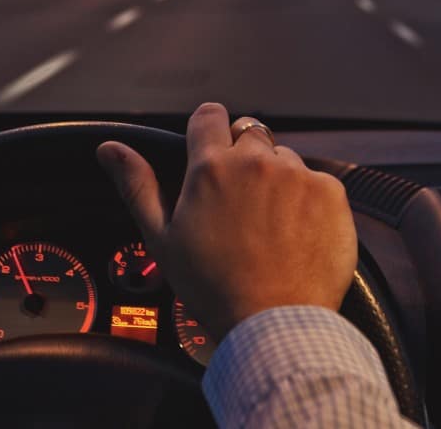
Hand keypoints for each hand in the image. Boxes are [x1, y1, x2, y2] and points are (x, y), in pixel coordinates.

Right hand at [96, 102, 356, 340]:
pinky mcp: (330, 192)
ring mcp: (297, 174)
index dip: (208, 130)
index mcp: (209, 168)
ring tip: (270, 226)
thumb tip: (110, 148)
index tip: (211, 150)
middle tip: (240, 202)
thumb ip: (136, 185)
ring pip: (285, 158)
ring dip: (278, 179)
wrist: (273, 324)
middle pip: (250, 134)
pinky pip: (318, 181)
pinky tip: (297, 234)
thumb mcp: (162, 239)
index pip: (209, 116)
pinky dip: (310, 201)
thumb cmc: (213, 288)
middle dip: (244, 157)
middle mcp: (255, 161)